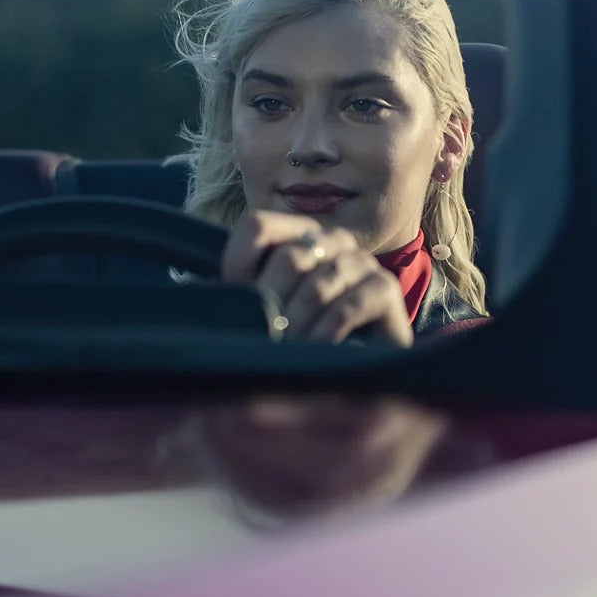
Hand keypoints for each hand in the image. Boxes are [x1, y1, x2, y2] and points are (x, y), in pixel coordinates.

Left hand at [222, 210, 412, 346]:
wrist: (359, 371)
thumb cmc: (307, 338)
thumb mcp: (269, 312)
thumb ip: (246, 294)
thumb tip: (211, 293)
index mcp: (299, 235)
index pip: (258, 225)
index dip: (240, 261)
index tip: (238, 298)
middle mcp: (332, 240)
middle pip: (289, 258)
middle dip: (272, 305)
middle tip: (267, 338)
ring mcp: (361, 262)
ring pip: (316, 287)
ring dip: (298, 326)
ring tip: (290, 351)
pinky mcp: (385, 288)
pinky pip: (345, 306)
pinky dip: (324, 334)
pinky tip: (317, 350)